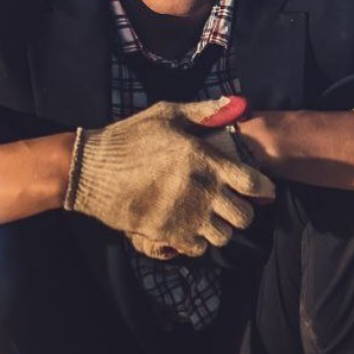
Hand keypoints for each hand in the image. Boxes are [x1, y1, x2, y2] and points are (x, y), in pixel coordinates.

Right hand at [64, 96, 273, 257]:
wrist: (92, 169)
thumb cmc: (130, 137)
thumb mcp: (167, 114)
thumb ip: (205, 111)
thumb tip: (239, 105)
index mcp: (206, 160)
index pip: (255, 184)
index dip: (262, 188)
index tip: (257, 188)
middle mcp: (202, 191)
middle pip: (245, 217)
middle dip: (242, 211)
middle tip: (228, 204)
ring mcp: (185, 216)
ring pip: (224, 236)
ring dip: (221, 228)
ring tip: (208, 217)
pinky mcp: (168, 233)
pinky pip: (199, 249)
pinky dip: (199, 241)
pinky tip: (189, 227)